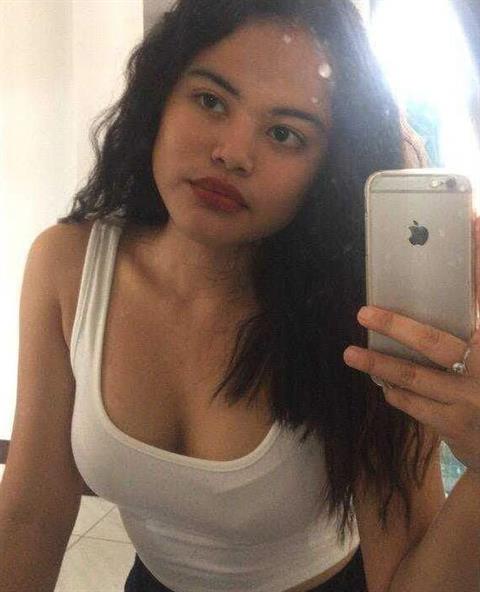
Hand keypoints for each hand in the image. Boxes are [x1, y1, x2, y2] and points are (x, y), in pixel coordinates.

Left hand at [343, 217, 479, 474]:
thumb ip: (472, 314)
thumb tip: (463, 268)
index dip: (479, 258)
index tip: (467, 221)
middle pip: (436, 342)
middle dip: (396, 325)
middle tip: (362, 313)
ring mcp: (473, 400)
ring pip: (416, 376)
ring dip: (380, 364)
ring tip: (350, 354)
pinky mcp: (457, 426)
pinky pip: (415, 406)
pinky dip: (396, 392)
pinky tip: (381, 383)